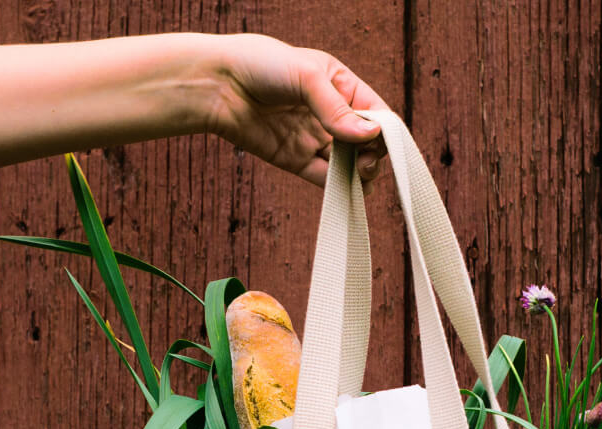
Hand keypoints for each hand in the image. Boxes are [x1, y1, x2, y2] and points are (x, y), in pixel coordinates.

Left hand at [206, 34, 387, 191]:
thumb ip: (337, 109)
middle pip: (366, 143)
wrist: (216, 84)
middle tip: (366, 164)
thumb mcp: (306, 76)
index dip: (385, 130)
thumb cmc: (260, 64)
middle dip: (373, 156)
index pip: (376, 112)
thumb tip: (370, 137)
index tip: (382, 144)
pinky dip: (339, 188)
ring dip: (359, 175)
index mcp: (339, 85)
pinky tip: (346, 191)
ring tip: (359, 177)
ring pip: (349, 164)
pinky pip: (325, 179)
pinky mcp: (296, 161)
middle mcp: (330, 114)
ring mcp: (314, 139)